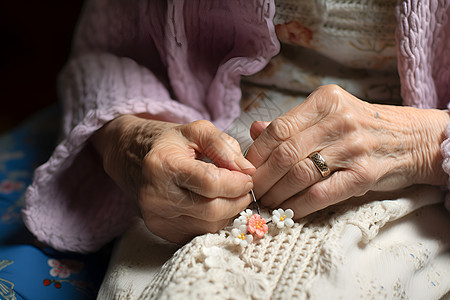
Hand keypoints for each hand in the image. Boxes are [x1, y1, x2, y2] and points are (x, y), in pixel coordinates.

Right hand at [92, 115, 254, 243]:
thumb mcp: (194, 130)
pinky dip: (214, 220)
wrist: (130, 156)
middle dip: (237, 200)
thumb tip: (247, 170)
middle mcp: (155, 195)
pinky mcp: (160, 230)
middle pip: (211, 209)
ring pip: (208, 225)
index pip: (210, 183)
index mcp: (163, 165)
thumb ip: (223, 145)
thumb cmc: (165, 142)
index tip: (247, 176)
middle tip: (244, 188)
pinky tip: (214, 204)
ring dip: (228, 212)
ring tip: (229, 194)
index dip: (236, 182)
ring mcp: (156, 216)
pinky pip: (199, 232)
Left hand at [246, 85, 448, 217]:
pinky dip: (300, 205)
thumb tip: (254, 131)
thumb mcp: (330, 114)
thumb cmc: (364, 127)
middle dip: (262, 177)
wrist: (414, 139)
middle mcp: (339, 120)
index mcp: (325, 101)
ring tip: (266, 202)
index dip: (256, 153)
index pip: (278, 129)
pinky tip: (288, 210)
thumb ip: (292, 122)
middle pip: (285, 153)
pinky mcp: (365, 174)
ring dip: (277, 193)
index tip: (245, 169)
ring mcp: (354, 147)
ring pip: (300, 173)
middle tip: (251, 191)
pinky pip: (322, 193)